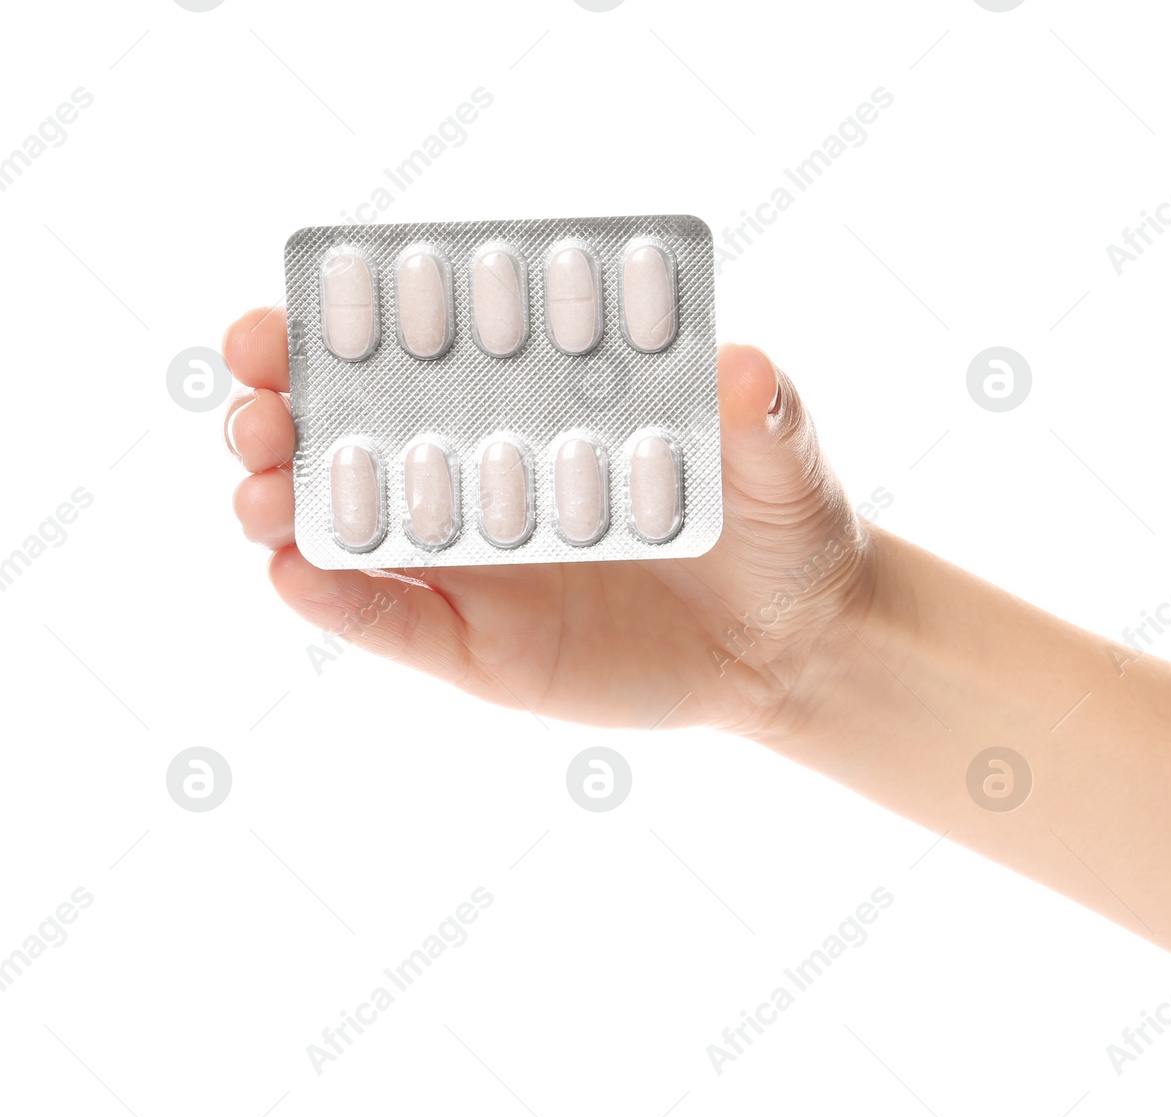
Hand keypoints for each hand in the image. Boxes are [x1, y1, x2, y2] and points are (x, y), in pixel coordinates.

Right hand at [222, 307, 877, 736]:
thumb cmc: (779, 523)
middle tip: (261, 401)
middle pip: (346, 432)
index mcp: (531, 402)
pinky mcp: (476, 642)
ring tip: (260, 488)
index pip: (415, 350)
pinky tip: (295, 571)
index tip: (292, 304)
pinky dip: (333, 596)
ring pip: (343, 524)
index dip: (338, 326)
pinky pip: (387, 619)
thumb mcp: (778, 454)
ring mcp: (471, 561)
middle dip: (282, 409)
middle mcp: (480, 472)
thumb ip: (759, 409)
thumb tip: (740, 365)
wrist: (795, 641)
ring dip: (281, 501)